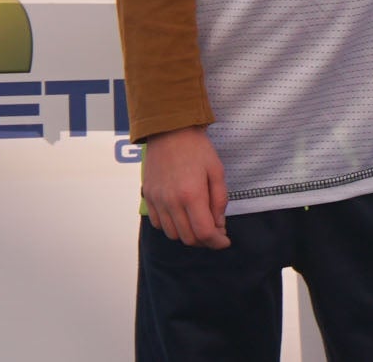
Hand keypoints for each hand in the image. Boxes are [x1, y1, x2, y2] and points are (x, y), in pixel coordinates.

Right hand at [142, 127, 230, 248]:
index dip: (217, 242)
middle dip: (204, 241)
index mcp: (192, 195)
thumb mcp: (217, 171)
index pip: (204, 233)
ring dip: (188, 235)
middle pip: (188, 238)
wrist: (169, 131)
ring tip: (198, 223)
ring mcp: (157, 200)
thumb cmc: (197, 148)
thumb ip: (219, 200)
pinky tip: (181, 216)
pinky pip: (158, 224)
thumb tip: (219, 225)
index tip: (224, 240)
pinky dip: (171, 227)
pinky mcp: (148, 197)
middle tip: (214, 232)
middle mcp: (172, 202)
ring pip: (172, 234)